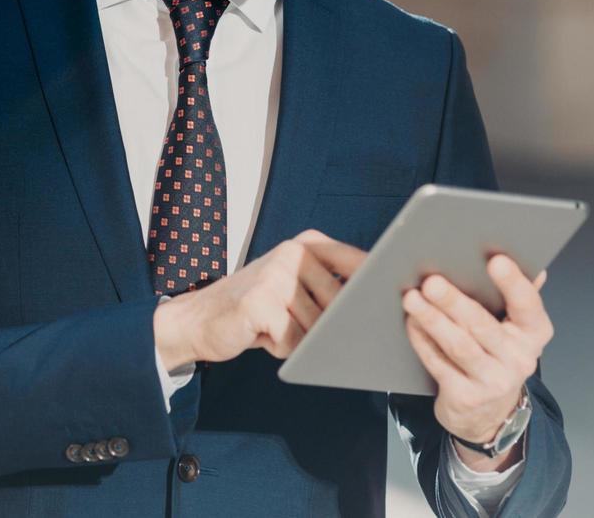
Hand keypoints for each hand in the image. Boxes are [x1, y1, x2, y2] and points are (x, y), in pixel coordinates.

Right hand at [153, 229, 366, 368]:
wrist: (199, 319)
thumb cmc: (256, 308)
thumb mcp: (297, 286)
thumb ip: (333, 288)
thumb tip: (376, 310)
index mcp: (308, 244)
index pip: (359, 264)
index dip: (376, 286)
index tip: (395, 297)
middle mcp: (293, 252)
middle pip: (340, 306)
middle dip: (324, 328)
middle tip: (291, 321)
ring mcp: (275, 275)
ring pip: (317, 329)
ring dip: (298, 339)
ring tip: (271, 325)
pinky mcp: (261, 301)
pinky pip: (293, 342)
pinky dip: (279, 348)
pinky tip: (259, 333)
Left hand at [401, 254, 552, 446]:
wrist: (489, 413)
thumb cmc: (497, 354)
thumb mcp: (515, 328)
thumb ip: (519, 297)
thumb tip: (535, 267)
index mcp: (534, 334)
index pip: (528, 306)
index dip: (514, 283)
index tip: (496, 260)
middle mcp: (519, 359)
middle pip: (482, 325)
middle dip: (454, 301)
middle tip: (432, 281)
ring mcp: (493, 381)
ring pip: (459, 345)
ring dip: (432, 320)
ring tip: (412, 298)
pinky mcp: (467, 397)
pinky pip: (440, 364)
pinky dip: (423, 341)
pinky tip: (411, 322)